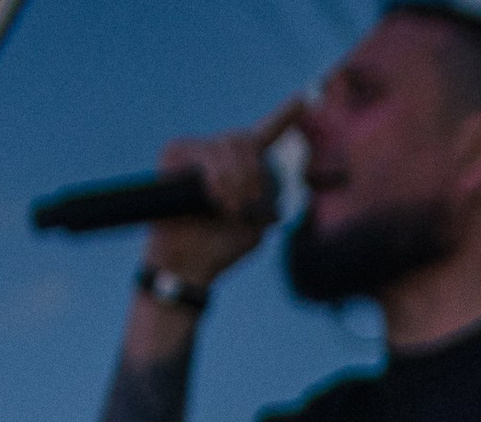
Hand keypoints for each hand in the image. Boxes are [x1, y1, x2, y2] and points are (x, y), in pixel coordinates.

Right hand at [142, 101, 302, 288]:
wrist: (188, 266)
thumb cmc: (221, 250)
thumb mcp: (256, 227)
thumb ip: (268, 202)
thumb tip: (268, 195)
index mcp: (243, 169)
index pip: (266, 134)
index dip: (285, 115)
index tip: (307, 96)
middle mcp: (219, 154)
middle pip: (244, 139)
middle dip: (251, 172)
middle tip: (245, 204)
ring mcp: (195, 152)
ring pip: (225, 145)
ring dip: (234, 179)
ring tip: (229, 207)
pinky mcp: (174, 154)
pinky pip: (203, 153)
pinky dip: (214, 176)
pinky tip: (214, 198)